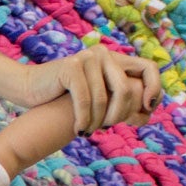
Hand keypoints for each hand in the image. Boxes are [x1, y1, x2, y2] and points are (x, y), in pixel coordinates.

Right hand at [14, 47, 162, 133]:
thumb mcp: (99, 96)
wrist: (31, 88)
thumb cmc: (66, 97)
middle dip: (119, 115)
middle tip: (108, 128)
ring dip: (97, 121)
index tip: (147, 110)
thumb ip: (120, 100)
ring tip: (89, 131)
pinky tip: (80, 129)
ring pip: (104, 99)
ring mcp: (87, 58)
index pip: (150, 69)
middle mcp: (104, 54)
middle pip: (126, 89)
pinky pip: (85, 100)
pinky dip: (84, 119)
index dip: (155, 90)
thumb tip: (147, 114)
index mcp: (115, 59)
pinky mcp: (71, 67)